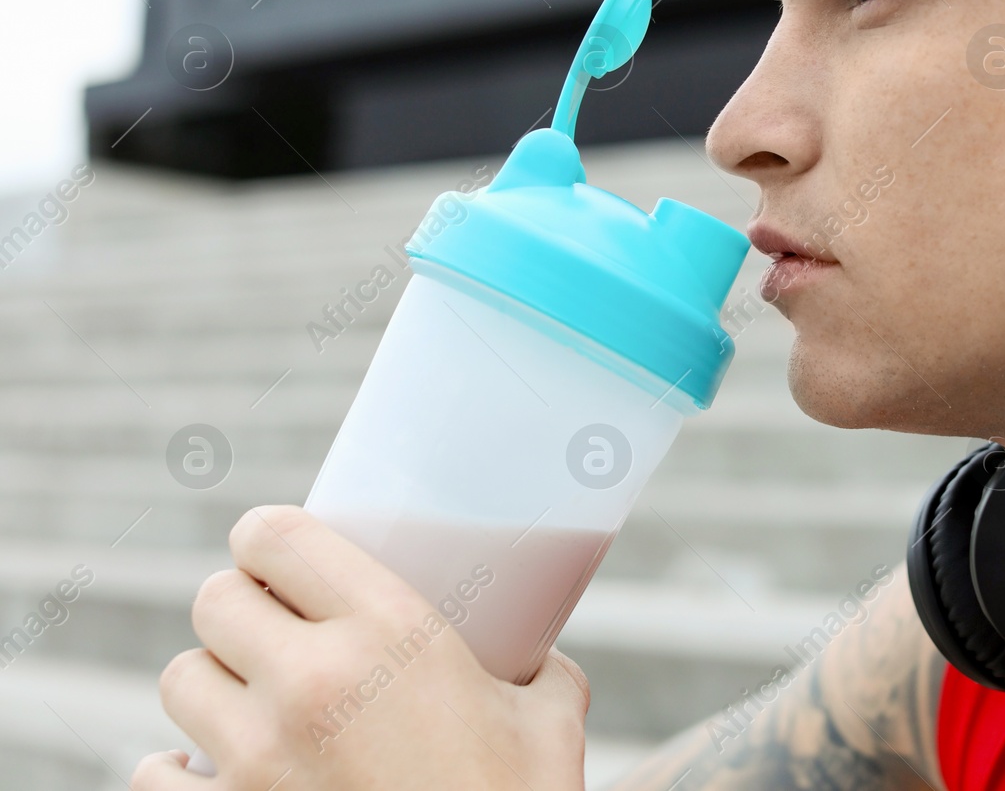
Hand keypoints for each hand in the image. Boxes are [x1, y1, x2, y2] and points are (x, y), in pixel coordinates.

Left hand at [132, 505, 588, 789]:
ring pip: (180, 678)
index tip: (275, 551)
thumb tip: (538, 659)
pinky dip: (176, 770)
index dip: (265, 535)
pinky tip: (209, 772)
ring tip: (249, 699)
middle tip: (274, 628)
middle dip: (240, 607)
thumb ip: (539, 672)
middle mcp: (311, 682)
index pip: (275, 536)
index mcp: (391, 632)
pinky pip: (153, 772)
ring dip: (212, 683)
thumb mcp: (551, 723)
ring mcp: (257, 760)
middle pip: (215, 600)